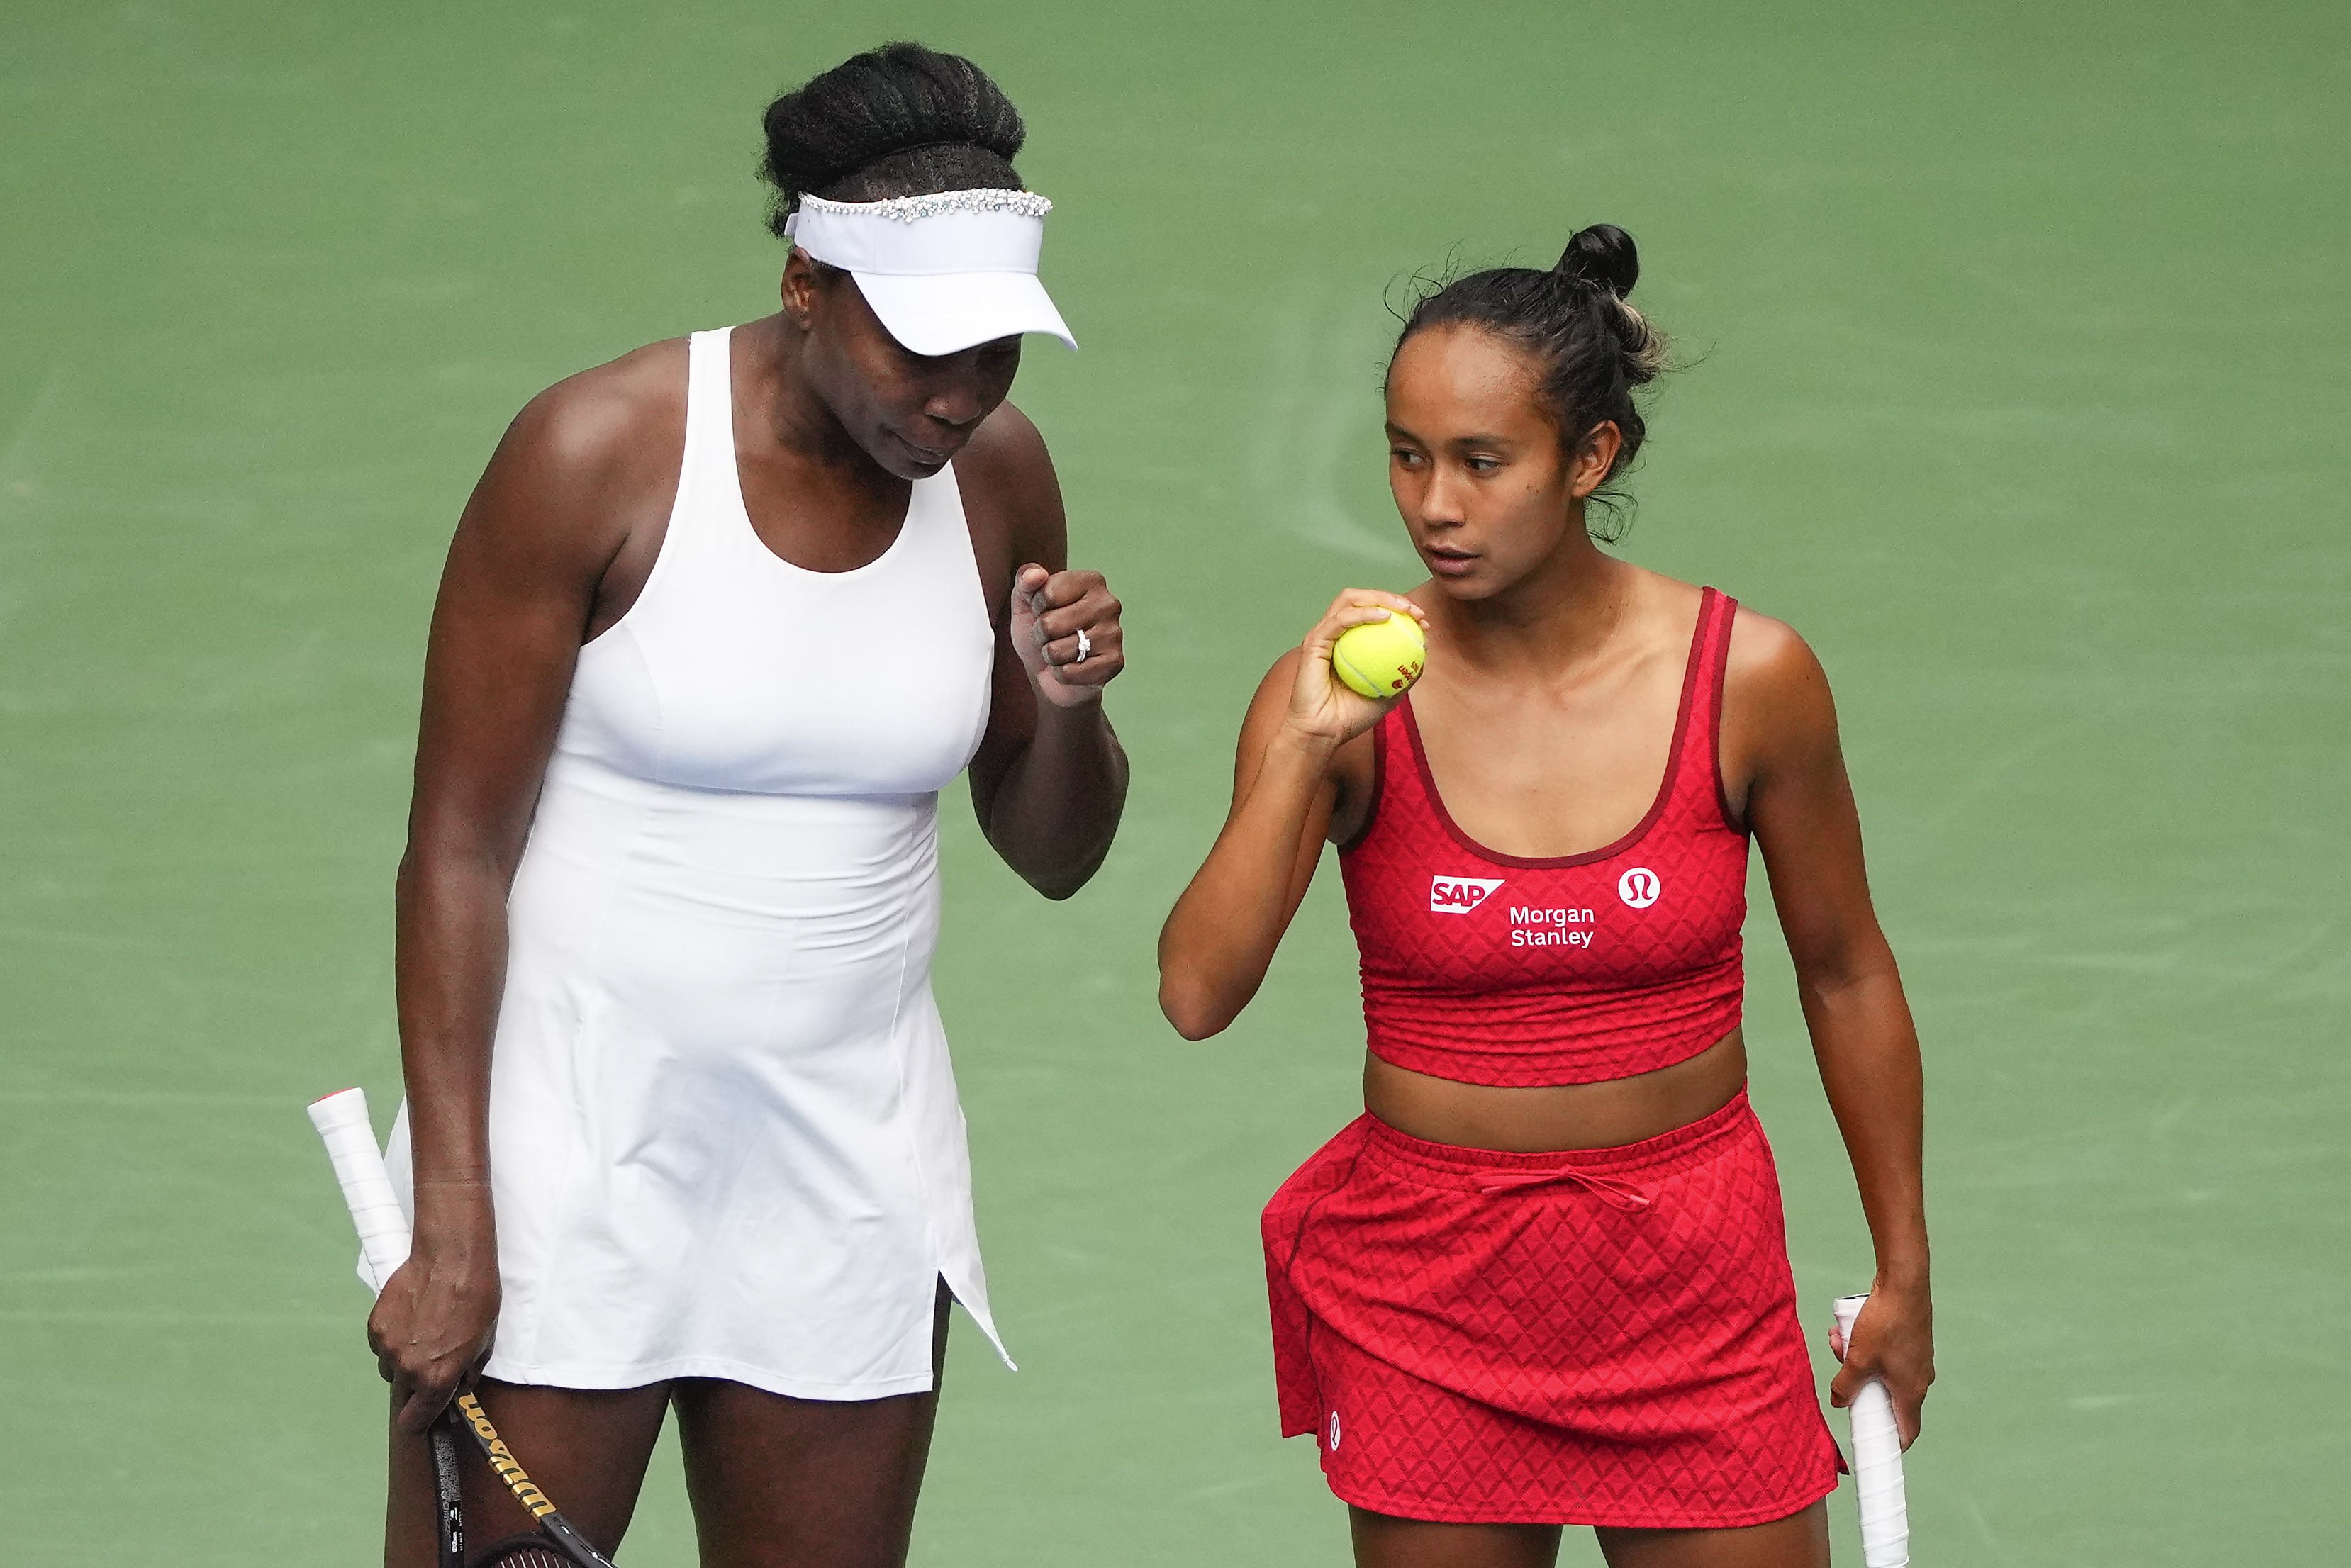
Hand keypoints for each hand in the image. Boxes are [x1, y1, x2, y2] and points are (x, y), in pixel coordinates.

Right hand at [366, 1189, 499, 1433]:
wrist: (451, 1258)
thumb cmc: (475, 1297)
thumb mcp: (485, 1342)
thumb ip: (468, 1373)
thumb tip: (460, 1387)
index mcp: (437, 1379)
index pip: (416, 1422)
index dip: (420, 1422)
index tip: (423, 1419)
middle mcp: (408, 1369)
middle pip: (403, 1396)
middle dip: (416, 1387)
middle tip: (432, 1363)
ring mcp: (388, 1348)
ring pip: (390, 1369)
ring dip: (404, 1362)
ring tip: (425, 1334)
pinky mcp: (376, 1327)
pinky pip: (382, 1345)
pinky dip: (394, 1339)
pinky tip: (412, 1318)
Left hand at [1011, 564, 1122, 709]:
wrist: (1049, 671)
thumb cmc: (1043, 631)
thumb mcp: (1025, 601)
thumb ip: (1024, 580)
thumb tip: (1036, 574)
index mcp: (1091, 581)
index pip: (1048, 592)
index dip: (1037, 607)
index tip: (1046, 611)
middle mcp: (1109, 604)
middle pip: (1050, 623)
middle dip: (1042, 635)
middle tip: (1053, 636)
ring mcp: (1114, 634)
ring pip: (1057, 650)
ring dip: (1051, 655)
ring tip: (1062, 651)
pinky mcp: (1114, 663)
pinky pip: (1069, 672)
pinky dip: (1062, 674)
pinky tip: (1072, 667)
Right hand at [1287, 590, 1428, 747]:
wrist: (1323, 733)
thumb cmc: (1351, 718)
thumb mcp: (1390, 695)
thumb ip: (1405, 673)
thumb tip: (1425, 648)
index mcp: (1348, 641)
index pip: (1373, 613)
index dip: (1400, 610)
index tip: (1423, 621)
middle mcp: (1334, 633)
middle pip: (1361, 599)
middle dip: (1390, 597)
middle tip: (1415, 611)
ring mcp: (1322, 635)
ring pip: (1349, 600)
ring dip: (1379, 598)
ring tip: (1402, 609)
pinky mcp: (1313, 642)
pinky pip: (1340, 621)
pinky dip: (1363, 614)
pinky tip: (1385, 617)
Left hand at [1829, 1281, 1933, 1448]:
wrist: (1904, 1285)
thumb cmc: (1885, 1325)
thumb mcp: (1857, 1359)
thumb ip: (1846, 1385)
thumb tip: (1838, 1402)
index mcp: (1911, 1392)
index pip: (1907, 1431)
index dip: (1891, 1442)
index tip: (1875, 1446)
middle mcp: (1918, 1379)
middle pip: (1885, 1397)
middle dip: (1858, 1387)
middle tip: (1842, 1375)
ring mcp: (1916, 1359)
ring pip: (1879, 1371)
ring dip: (1856, 1361)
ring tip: (1838, 1343)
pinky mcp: (1910, 1341)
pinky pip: (1883, 1353)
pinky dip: (1864, 1346)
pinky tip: (1845, 1331)